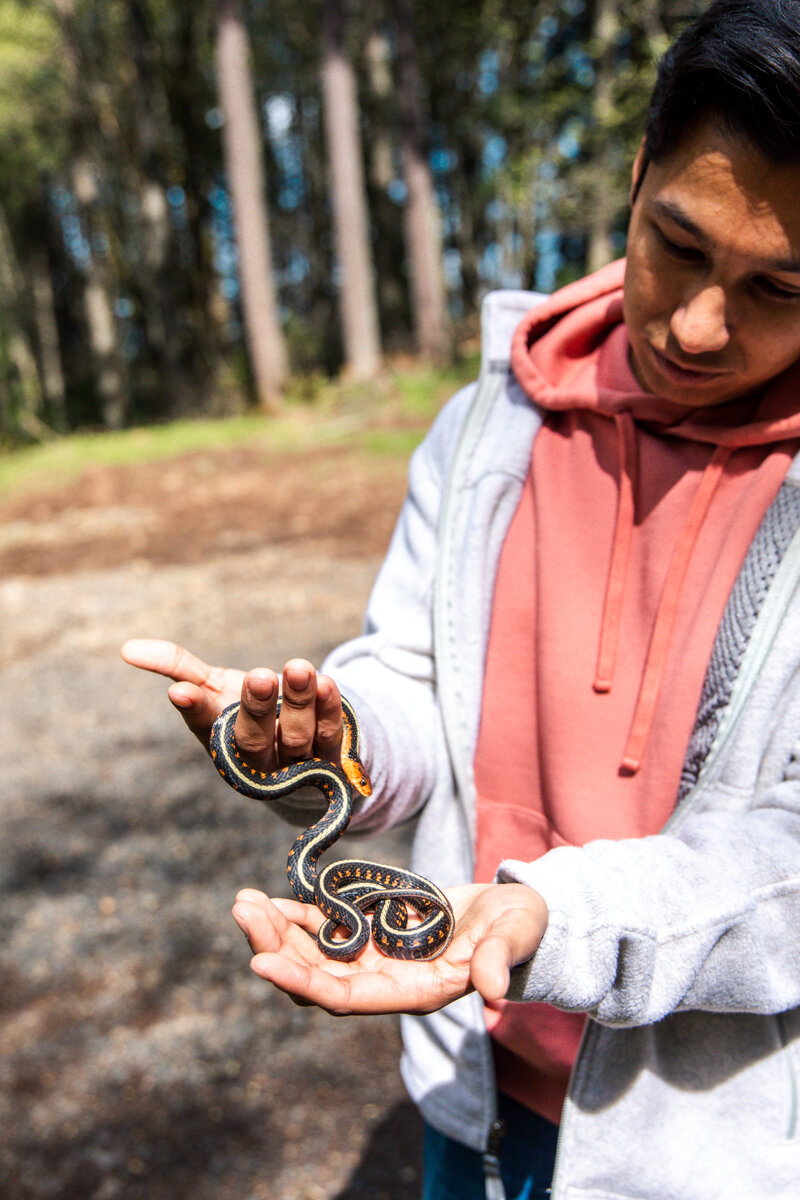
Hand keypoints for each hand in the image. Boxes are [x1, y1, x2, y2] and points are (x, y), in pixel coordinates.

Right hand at [120, 639, 342, 768]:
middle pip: (253, 738)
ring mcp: (295, 764)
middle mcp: (256, 758)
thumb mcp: (214, 688)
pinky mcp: (332, 760)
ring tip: (298, 668)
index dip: (194, 709)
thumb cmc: (249, 715)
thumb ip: (178, 667)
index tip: (181, 691)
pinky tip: (325, 683)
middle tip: (259, 676)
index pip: (205, 725)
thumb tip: (127, 649)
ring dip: (298, 703)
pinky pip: (331, 734)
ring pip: (296, 736)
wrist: (306, 755)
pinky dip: (328, 709)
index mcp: (220, 740)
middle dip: (255, 708)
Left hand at [231, 883, 547, 1014]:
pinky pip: (324, 930)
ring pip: (312, 954)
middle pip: (316, 976)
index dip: (303, 981)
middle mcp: (385, 981)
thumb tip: (495, 992)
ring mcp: (375, 958)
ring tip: (243, 900)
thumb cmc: (520, 927)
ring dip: (276, 929)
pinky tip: (270, 898)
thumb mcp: (515, 936)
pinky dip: (296, 915)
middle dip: (275, 945)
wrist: (517, 913)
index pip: (346, 998)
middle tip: (242, 909)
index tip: (259, 961)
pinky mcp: (373, 933)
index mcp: (415, 992)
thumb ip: (500, 960)